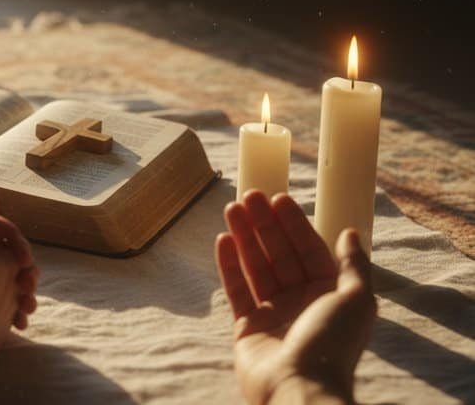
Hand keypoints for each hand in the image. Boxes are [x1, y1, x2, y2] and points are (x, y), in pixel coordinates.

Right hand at [216, 192, 376, 404]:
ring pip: (256, 266)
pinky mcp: (247, 327)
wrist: (299, 387)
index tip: (278, 198)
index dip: (294, 223)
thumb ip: (353, 264)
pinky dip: (229, 264)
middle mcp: (300, 302)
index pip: (309, 249)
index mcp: (328, 294)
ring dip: (244, 236)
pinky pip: (236, 290)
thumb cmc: (331, 344)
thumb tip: (351, 233)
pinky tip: (223, 239)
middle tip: (250, 195)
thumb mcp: (357, 300)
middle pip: (280, 254)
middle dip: (265, 224)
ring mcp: (272, 314)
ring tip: (231, 208)